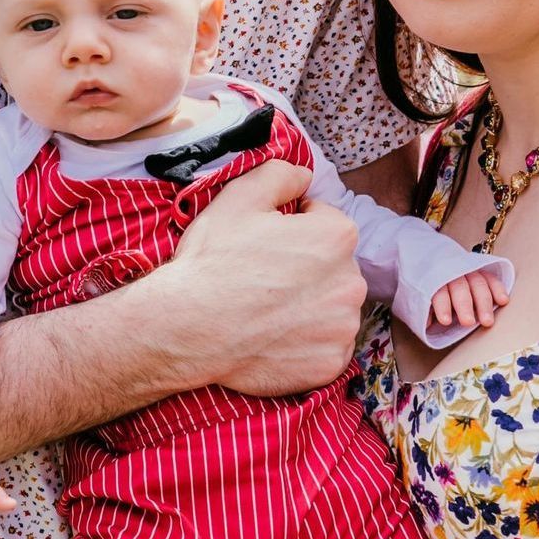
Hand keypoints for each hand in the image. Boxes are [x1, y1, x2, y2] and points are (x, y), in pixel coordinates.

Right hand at [148, 159, 365, 395]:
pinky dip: (307, 341)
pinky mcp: (330, 364)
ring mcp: (342, 328)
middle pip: (333, 265)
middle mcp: (351, 282)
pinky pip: (326, 346)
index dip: (293, 227)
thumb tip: (305, 175)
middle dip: (307, 266)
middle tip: (264, 275)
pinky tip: (274, 335)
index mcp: (336, 236)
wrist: (187, 327)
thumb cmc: (214, 260)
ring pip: (332, 306)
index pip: (324, 220)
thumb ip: (281, 174)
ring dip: (310, 304)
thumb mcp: (239, 197)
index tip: (265, 241)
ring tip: (267, 307)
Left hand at [431, 269, 507, 332]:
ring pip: (477, 283)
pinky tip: (502, 300)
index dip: (442, 305)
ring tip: (487, 321)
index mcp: (432, 279)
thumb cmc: (428, 290)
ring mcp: (467, 271)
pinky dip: (497, 288)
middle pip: (459, 286)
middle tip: (468, 322)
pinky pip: (490, 278)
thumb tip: (427, 323)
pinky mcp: (480, 272)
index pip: (437, 291)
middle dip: (464, 305)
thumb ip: (424, 310)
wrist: (430, 264)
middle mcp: (451, 273)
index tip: (445, 321)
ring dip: (484, 302)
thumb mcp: (419, 299)